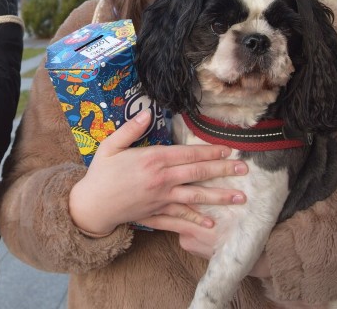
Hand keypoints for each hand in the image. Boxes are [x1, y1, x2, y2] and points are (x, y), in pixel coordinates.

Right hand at [69, 110, 247, 236]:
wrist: (91, 205)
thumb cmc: (100, 173)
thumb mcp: (110, 146)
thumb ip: (130, 129)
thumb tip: (148, 112)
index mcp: (152, 159)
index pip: (188, 154)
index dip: (210, 151)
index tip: (228, 149)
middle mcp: (161, 180)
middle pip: (198, 174)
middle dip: (223, 171)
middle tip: (245, 169)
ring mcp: (161, 199)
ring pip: (195, 196)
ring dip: (219, 197)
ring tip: (239, 197)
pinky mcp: (156, 214)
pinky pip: (180, 218)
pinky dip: (196, 221)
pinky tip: (211, 223)